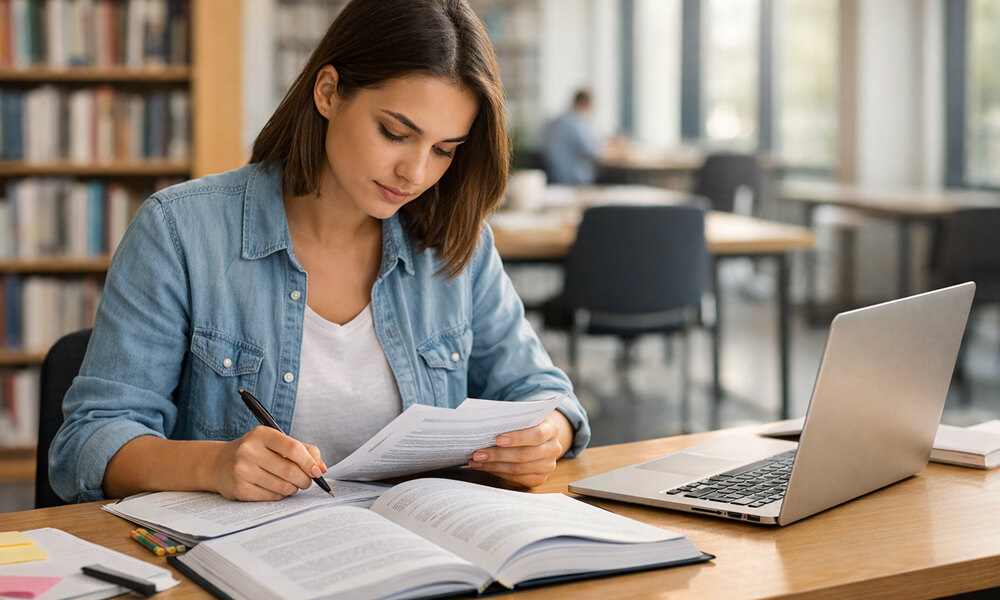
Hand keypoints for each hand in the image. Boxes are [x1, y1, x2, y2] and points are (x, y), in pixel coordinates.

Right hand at [210, 427, 327, 500]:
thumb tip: (322, 468)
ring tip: (291, 484)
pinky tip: (275, 489)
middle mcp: (249, 450)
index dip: (310, 463)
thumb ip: (303, 450)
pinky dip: (280, 495)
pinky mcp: (238, 489)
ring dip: (293, 488)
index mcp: (262, 434)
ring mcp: (241, 470)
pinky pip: (271, 497)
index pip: (293, 449)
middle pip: (290, 471)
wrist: (219, 463)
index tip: (318, 472)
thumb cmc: (256, 452)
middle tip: (307, 482)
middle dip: (305, 480)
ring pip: (282, 486)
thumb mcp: (276, 442)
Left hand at [468, 411, 573, 487]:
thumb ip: (513, 420)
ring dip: (494, 466)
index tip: (497, 439)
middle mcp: (553, 449)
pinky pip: (517, 479)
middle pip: (524, 455)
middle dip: (498, 455)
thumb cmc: (528, 424)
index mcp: (552, 430)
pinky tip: (486, 468)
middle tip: (478, 454)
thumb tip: (486, 425)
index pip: (536, 435)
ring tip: (476, 462)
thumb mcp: (525, 418)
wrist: (543, 437)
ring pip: (518, 469)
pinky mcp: (540, 478)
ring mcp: (548, 466)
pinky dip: (499, 473)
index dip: (517, 438)